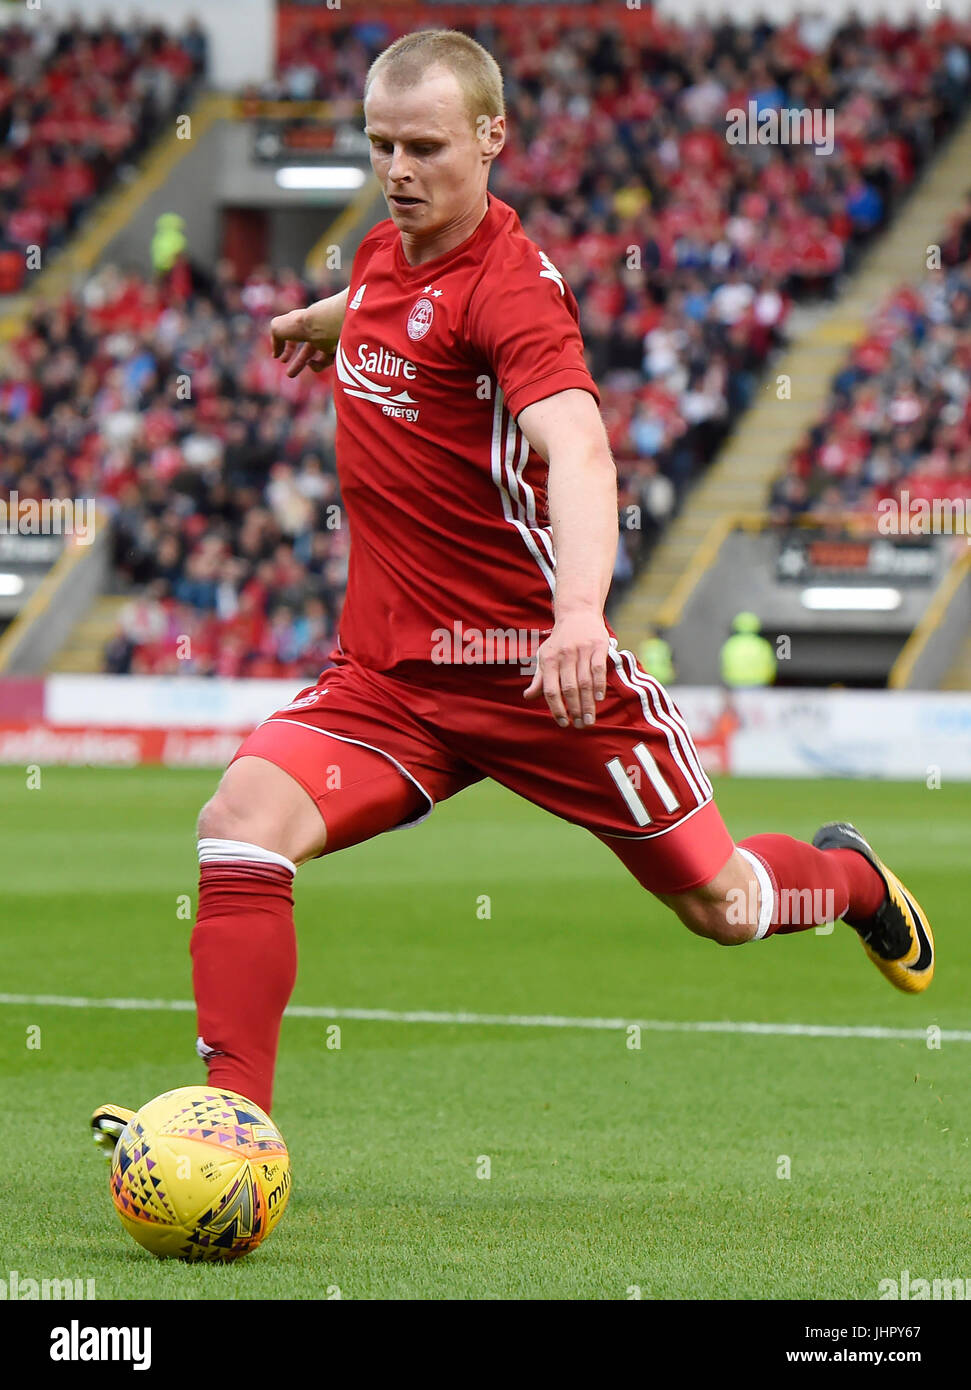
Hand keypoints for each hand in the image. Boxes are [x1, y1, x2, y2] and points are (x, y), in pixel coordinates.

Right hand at [269, 310, 336, 377]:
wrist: (323, 325)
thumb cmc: (299, 324)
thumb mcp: (278, 327)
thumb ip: (275, 338)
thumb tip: (277, 352)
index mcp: (304, 322)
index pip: (294, 335)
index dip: (285, 346)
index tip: (277, 357)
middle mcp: (318, 331)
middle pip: (308, 350)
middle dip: (298, 363)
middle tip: (289, 374)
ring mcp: (328, 341)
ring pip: (319, 359)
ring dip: (302, 366)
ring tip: (290, 374)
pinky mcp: (337, 350)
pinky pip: (326, 362)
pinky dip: (316, 365)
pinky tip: (309, 363)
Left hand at [523, 611, 608, 727]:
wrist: (577, 613)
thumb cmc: (559, 641)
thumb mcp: (544, 656)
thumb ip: (539, 678)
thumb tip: (527, 696)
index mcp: (548, 659)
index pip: (550, 689)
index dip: (556, 708)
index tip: (563, 723)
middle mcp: (564, 655)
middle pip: (569, 688)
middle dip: (575, 710)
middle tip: (580, 725)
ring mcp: (582, 650)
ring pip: (585, 681)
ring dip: (588, 703)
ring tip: (590, 719)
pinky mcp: (598, 646)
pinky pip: (598, 668)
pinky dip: (599, 685)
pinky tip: (599, 698)